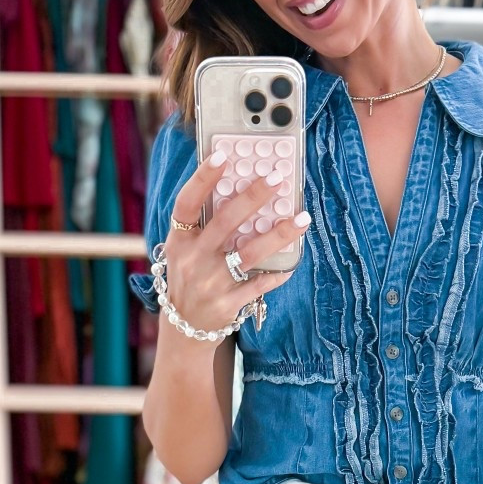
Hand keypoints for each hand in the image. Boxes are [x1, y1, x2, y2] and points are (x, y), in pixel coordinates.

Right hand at [157, 154, 310, 341]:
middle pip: (225, 222)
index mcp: (180, 240)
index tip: (223, 156)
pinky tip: (293, 263)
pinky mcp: (227, 304)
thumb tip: (237, 189)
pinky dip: (278, 274)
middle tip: (277, 179)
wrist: (184, 328)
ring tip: (302, 218)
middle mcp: (193, 259)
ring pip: (250, 253)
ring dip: (279, 234)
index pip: (187, 203)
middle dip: (253, 197)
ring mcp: (210, 282)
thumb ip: (204, 226)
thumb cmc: (190, 278)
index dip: (202, 179)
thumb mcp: (185, 251)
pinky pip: (260, 284)